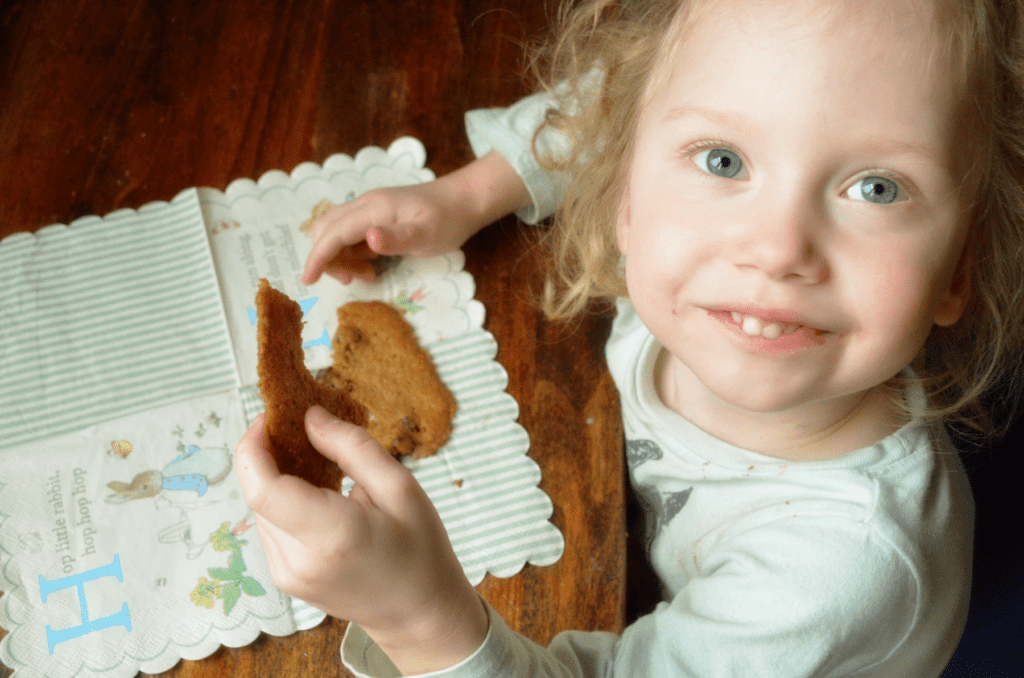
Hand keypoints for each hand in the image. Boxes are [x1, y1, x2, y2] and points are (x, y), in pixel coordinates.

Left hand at [234, 406, 488, 673]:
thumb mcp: (400, 488)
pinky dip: (286, 503)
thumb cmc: (420, 551)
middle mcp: (299, 561)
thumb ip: (351, 448)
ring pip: (262, 508)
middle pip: (259, 493)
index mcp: (332, 535)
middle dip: (271, 456)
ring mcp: (288, 575)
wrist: (420, 615)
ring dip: (278, 479)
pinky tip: (318, 495)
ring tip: (318, 464)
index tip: (269, 417)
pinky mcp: (285, 579)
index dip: (253, 447)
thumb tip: (309, 418)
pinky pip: (272, 527)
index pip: (263, 488)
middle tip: (302, 430)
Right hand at [302, 150, 531, 284]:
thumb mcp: (427, 234)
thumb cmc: (448, 219)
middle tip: (353, 280)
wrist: (464, 200)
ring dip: (342, 257)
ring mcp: (369, 209)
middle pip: (326, 230)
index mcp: (372, 209)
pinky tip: (372, 265)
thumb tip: (368, 239)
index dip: (317, 257)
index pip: (332, 233)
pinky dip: (352, 253)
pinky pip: (350, 235)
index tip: (307, 281)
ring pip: (336, 232)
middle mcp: (364, 205)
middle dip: (329, 259)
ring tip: (367, 274)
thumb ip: (397, 238)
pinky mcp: (376, 216)